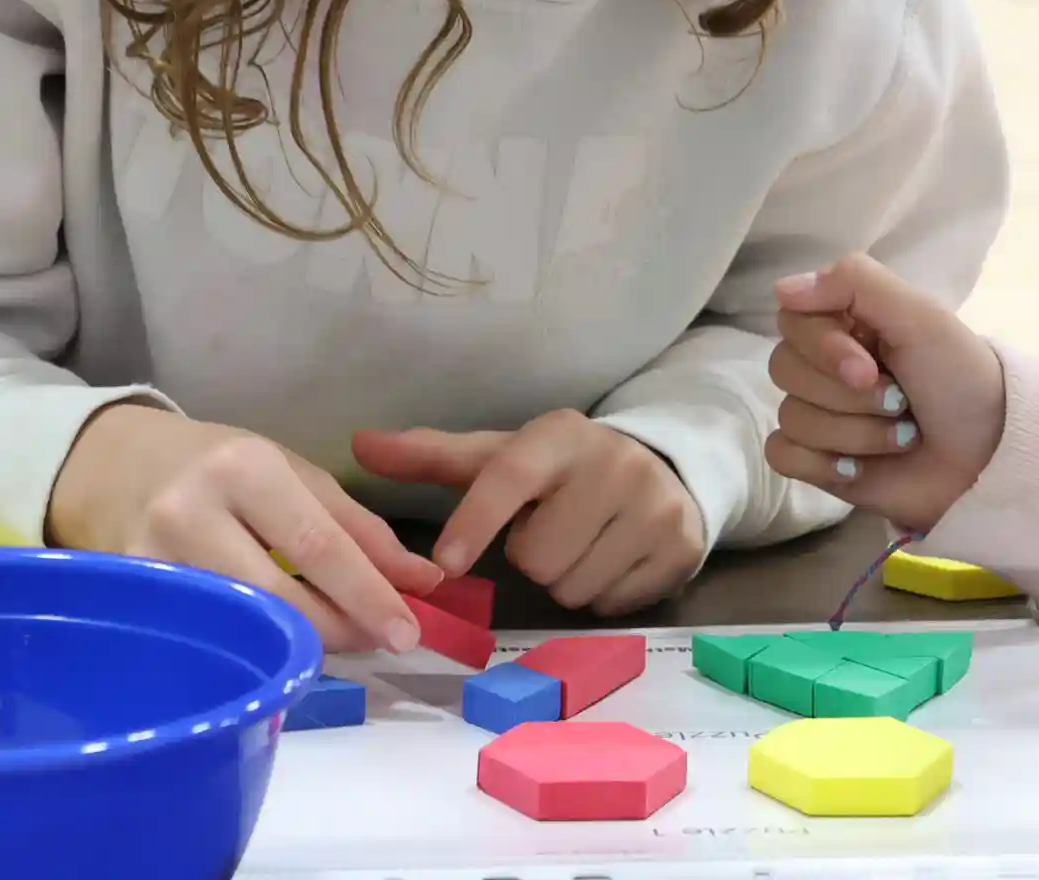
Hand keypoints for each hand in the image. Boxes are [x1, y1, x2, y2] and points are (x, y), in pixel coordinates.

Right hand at [48, 404, 442, 655]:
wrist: (112, 466)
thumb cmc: (215, 464)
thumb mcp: (290, 472)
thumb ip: (356, 525)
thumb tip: (420, 580)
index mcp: (241, 468)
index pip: (316, 544)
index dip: (367, 593)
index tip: (408, 630)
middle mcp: (190, 513)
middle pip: (277, 597)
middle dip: (340, 628)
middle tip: (384, 643)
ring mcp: (151, 563)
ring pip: (240, 626)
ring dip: (300, 643)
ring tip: (341, 642)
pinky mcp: (130, 601)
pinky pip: (205, 637)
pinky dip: (250, 648)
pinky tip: (277, 648)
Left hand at [352, 412, 704, 615]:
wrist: (662, 467)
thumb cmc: (561, 470)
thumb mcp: (503, 456)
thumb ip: (432, 456)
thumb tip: (359, 444)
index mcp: (558, 435)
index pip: (507, 478)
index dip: (473, 522)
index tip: (445, 564)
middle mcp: (611, 462)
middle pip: (538, 555)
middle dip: (533, 556)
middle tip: (549, 531)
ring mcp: (653, 503)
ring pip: (574, 585)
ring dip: (566, 578)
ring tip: (581, 543)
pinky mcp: (679, 544)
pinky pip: (614, 603)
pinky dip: (604, 593)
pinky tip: (612, 558)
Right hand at [763, 253, 1005, 533]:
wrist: (990, 457)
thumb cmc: (960, 379)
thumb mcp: (921, 316)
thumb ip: (855, 283)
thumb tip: (781, 289)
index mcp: (847, 322)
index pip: (792, 321)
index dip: (824, 348)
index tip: (870, 368)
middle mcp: (827, 364)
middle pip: (784, 369)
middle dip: (849, 397)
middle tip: (900, 403)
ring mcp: (821, 414)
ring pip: (792, 417)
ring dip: (854, 433)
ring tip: (901, 436)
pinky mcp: (819, 462)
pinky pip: (783, 455)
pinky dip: (822, 463)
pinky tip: (859, 468)